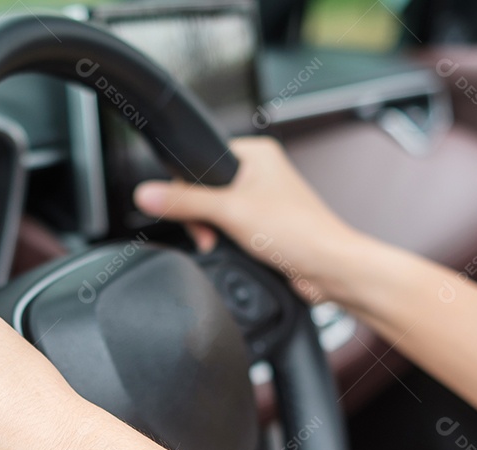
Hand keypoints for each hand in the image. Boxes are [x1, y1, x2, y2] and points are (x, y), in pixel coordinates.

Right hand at [134, 136, 363, 302]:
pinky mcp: (261, 225)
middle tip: (211, 232)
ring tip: (224, 242)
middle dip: (200, 217)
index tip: (193, 211)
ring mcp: (260, 200)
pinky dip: (225, 242)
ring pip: (213, 212)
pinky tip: (236, 250)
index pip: (199, 161)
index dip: (188, 189)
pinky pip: (227, 229)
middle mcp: (259, 173)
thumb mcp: (230, 212)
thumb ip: (185, 203)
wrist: (329, 269)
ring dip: (212, 232)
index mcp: (256, 153)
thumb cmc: (300, 233)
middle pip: (202, 189)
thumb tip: (147, 193)